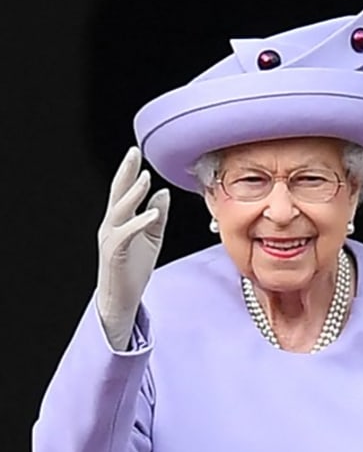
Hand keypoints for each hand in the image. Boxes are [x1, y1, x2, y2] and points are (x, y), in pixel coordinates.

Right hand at [96, 146, 169, 349]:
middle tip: (133, 153)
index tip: (137, 153)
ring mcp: (111, 238)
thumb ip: (157, 216)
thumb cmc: (133, 269)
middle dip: (125, 173)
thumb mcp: (151, 238)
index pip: (124, 191)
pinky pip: (126, 234)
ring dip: (133, 194)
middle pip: (117, 194)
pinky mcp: (115, 253)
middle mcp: (111, 226)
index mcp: (120, 221)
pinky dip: (140, 222)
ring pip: (120, 211)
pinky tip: (153, 213)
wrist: (121, 298)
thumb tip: (162, 193)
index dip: (130, 172)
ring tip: (145, 178)